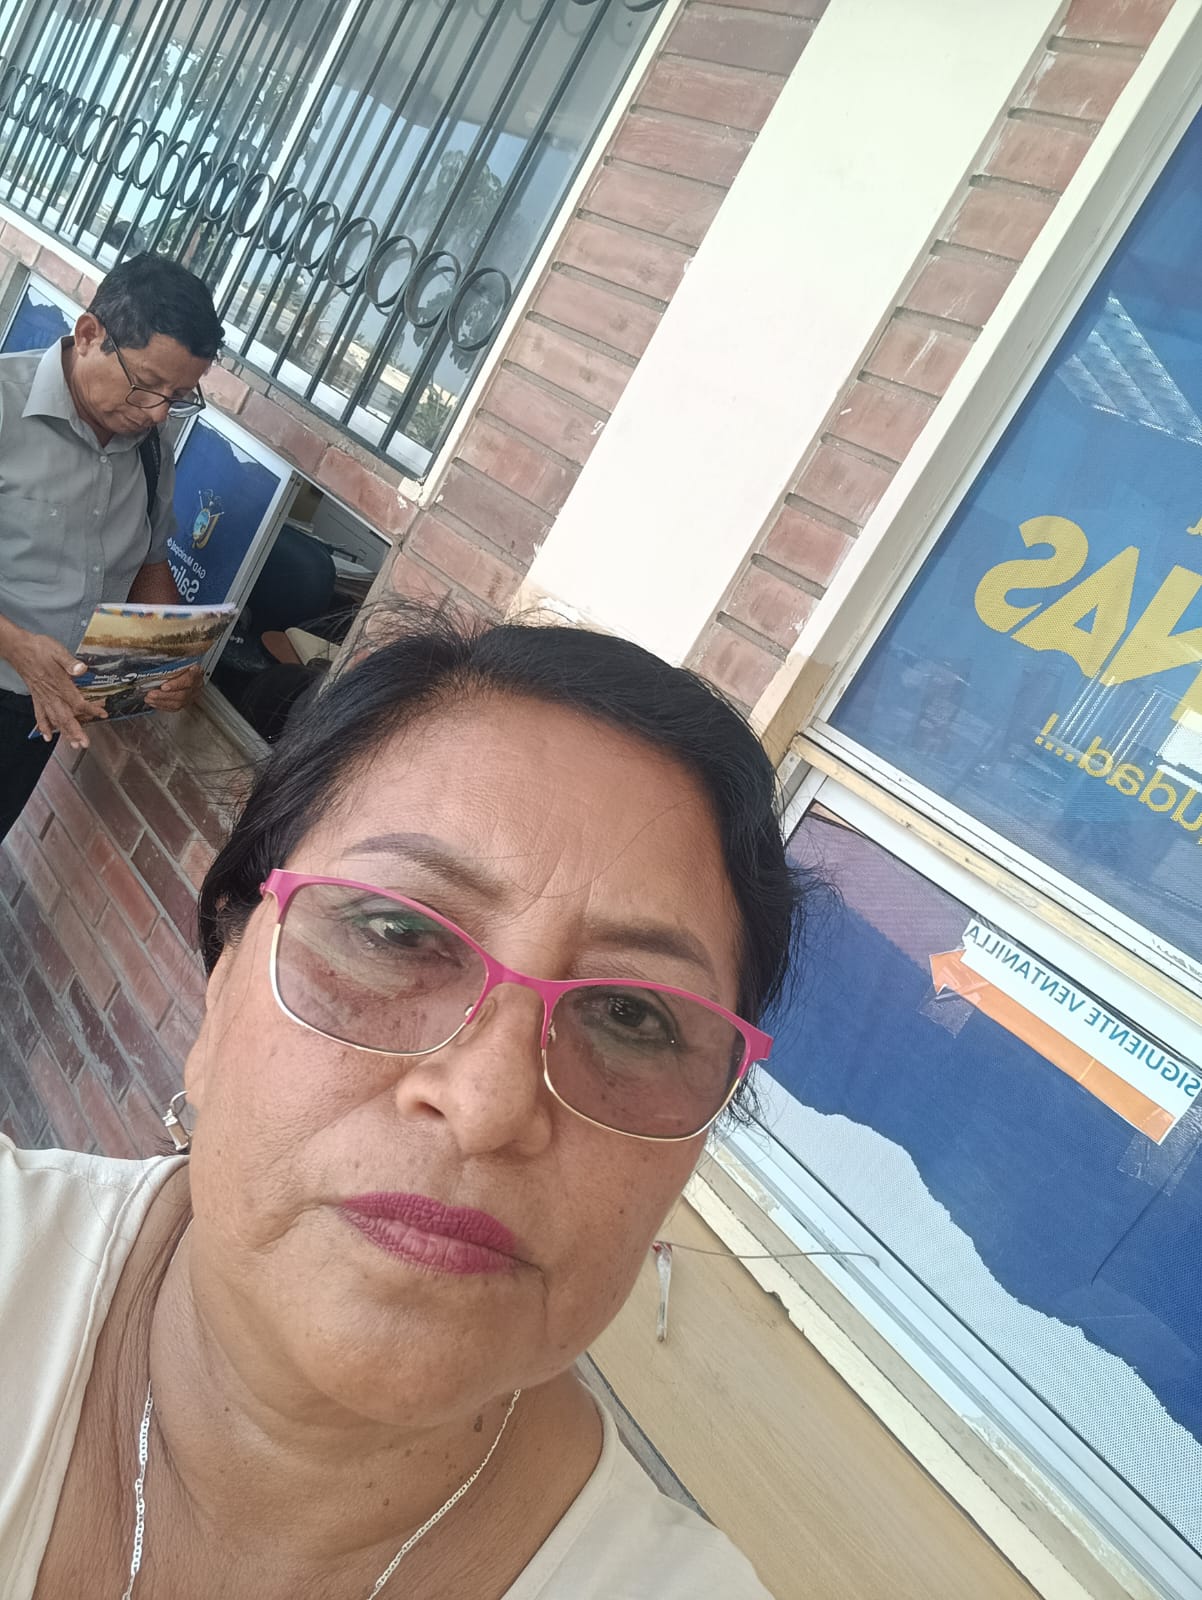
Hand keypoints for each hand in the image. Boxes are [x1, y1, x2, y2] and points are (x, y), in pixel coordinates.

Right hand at [5, 629, 105, 747]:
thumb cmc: (39, 649)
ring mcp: (42, 698)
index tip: (102, 714)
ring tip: (73, 744)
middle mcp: (51, 695)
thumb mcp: (57, 651)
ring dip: (64, 733)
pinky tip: (47, 736)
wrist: (18, 648)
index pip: (78, 703)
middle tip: (85, 744)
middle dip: (77, 732)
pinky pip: (40, 715)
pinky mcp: (36, 697)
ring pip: (55, 719)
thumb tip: (82, 669)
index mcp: (60, 685)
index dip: (91, 710)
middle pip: (66, 717)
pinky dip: (44, 726)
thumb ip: (70, 663)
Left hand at [144, 661, 203, 713]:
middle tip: (151, 693)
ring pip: (179, 702)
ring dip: (162, 701)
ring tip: (150, 698)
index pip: (189, 679)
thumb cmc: (175, 663)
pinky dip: (163, 705)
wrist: (178, 668)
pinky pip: (175, 707)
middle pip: (183, 693)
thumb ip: (166, 662)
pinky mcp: (186, 702)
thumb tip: (153, 660)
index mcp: (195, 670)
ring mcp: (192, 694)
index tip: (163, 687)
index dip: (176, 684)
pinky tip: (154, 702)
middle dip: (164, 695)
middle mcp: (196, 683)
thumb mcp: (172, 658)